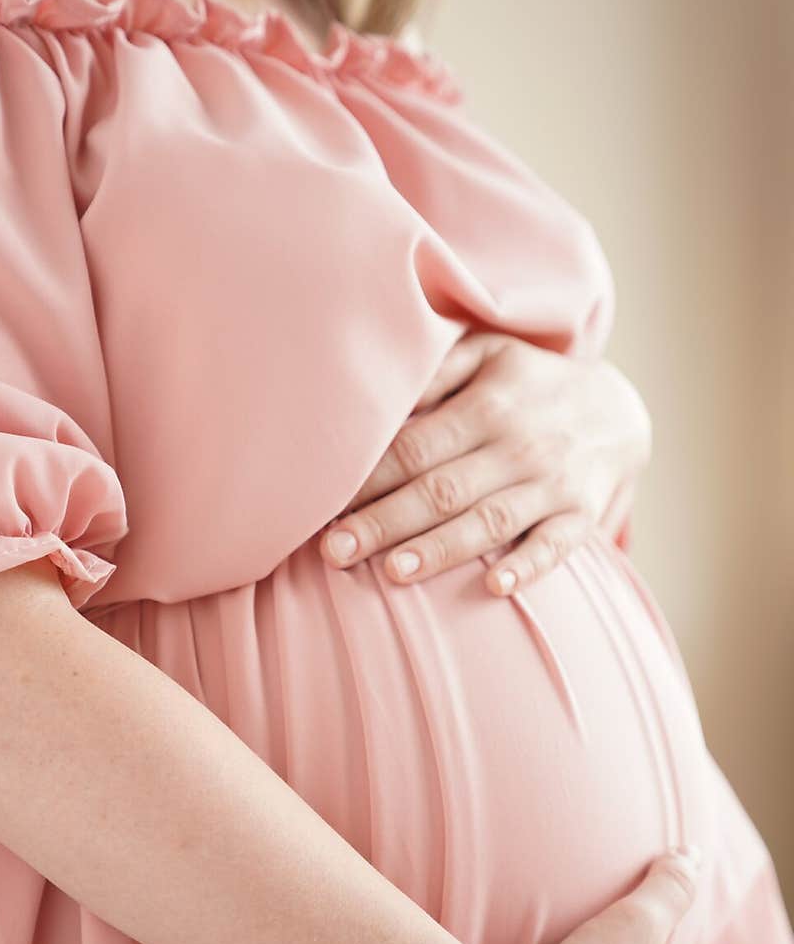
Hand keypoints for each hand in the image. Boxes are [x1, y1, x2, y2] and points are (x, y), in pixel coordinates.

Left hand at [319, 331, 651, 595]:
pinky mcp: (582, 515)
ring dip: (441, 548)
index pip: (414, 447)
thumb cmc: (530, 386)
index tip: (325, 506)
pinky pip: (556, 546)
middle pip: (440, 489)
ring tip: (393, 573)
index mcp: (487, 404)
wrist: (619, 410)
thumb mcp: (488, 356)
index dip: (368, 478)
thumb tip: (378, 395)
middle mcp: (519, 444)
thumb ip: (435, 371)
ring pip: (489, 521)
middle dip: (384, 521)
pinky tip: (496, 587)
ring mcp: (553, 483)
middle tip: (334, 552)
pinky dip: (529, 566)